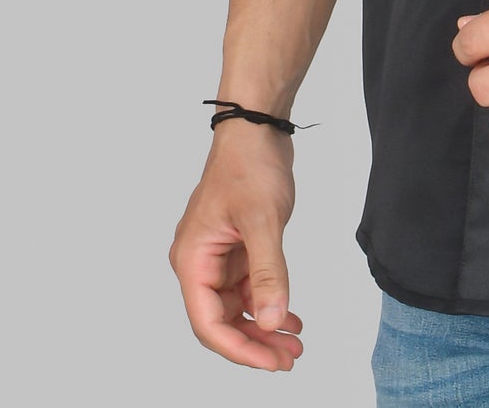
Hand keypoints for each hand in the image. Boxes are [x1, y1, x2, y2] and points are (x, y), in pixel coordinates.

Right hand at [169, 126, 303, 369]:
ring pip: (237, 307)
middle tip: (289, 359)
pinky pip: (249, 286)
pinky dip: (269, 302)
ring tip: (295, 344)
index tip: (271, 361)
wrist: (258, 126)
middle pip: (221, 320)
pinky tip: (291, 317)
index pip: (208, 322)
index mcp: (192, 259)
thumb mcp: (263, 220)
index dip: (239, 348)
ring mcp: (218, 255)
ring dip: (265, 326)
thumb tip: (273, 321)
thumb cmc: (250, 164)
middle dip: (255, 342)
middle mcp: (199, 261)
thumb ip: (269, 273)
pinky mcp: (237, 246)